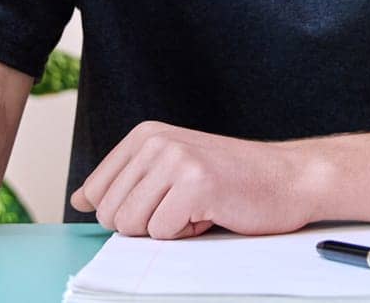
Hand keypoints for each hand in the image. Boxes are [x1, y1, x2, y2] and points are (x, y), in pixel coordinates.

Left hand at [71, 121, 316, 239]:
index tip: (161, 200)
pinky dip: (187, 234)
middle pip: (109, 213)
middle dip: (144, 224)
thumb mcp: (170, 170)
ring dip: (166, 229)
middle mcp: (156, 141)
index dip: (126, 211)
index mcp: (145, 135)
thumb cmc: (231, 181)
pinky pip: (162, 233)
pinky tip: (212, 212)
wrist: (289, 178)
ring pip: (132, 225)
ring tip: (198, 207)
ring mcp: (176, 159)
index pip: (95, 192)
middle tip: (184, 205)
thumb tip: (80, 197)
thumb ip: (125, 182)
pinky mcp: (195, 183)